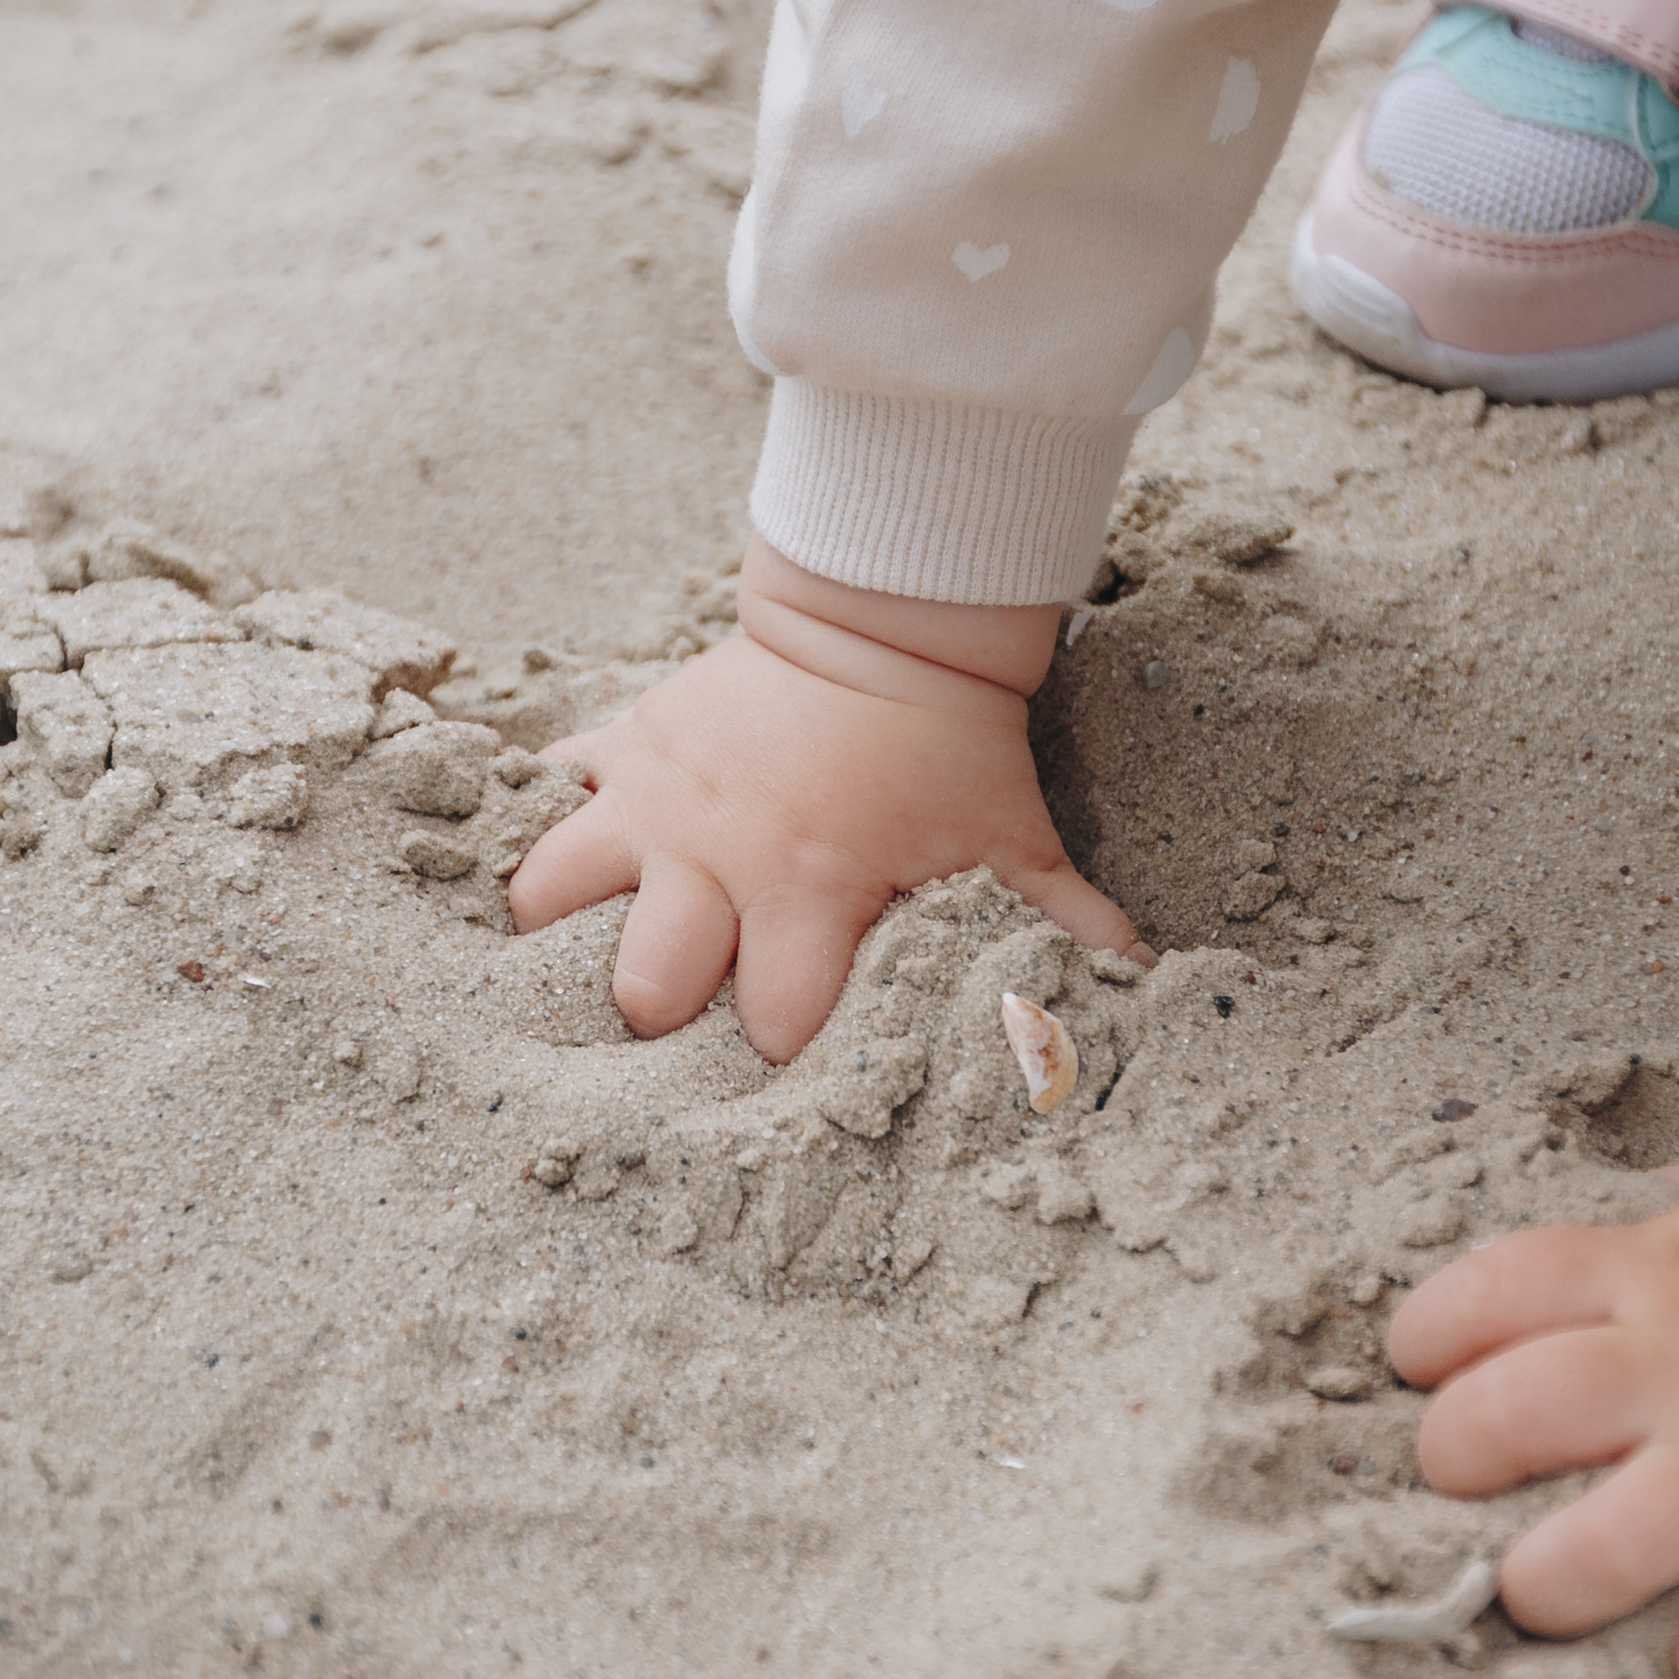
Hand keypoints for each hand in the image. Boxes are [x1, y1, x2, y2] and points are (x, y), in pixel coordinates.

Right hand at [505, 534, 1146, 1059]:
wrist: (884, 618)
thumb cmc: (947, 742)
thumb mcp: (1008, 836)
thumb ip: (1063, 920)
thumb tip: (1139, 986)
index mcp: (808, 889)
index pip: (772, 1021)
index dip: (785, 1050)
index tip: (799, 1059)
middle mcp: (714, 857)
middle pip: (639, 985)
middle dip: (654, 1016)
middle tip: (680, 1012)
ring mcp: (655, 801)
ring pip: (550, 893)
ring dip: (560, 933)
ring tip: (570, 955)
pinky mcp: (623, 747)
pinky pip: (543, 793)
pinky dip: (539, 823)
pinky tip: (548, 855)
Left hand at [1386, 1141, 1678, 1678]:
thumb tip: (1629, 1215)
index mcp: (1654, 1278)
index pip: (1484, 1298)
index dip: (1427, 1338)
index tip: (1420, 1368)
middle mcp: (1678, 1379)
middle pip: (1502, 1423)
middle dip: (1452, 1461)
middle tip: (1461, 1484)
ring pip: (1590, 1553)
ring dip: (1544, 1585)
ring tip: (1539, 1591)